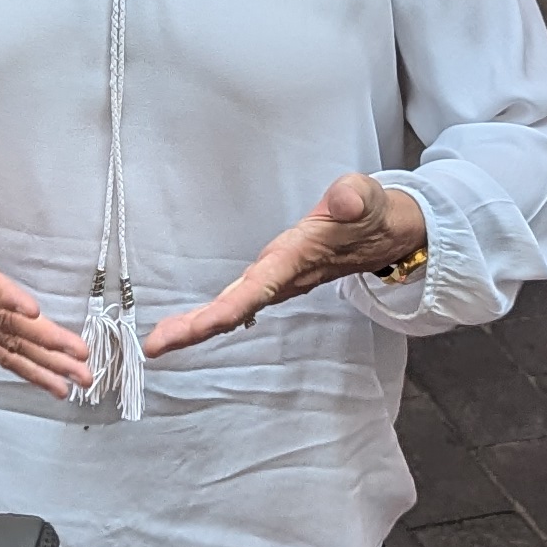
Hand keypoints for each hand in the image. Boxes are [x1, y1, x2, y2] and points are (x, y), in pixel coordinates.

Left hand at [141, 176, 427, 357]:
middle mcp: (284, 278)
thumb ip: (354, 199)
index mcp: (297, 260)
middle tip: (153, 347)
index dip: (221, 313)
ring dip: (197, 325)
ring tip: (158, 342)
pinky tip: (190, 325)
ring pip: (233, 309)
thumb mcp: (368, 199)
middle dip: (195, 330)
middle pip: (234, 310)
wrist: (392, 233)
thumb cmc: (374, 214)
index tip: (189, 330)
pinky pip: (238, 300)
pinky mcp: (277, 277)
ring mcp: (280, 281)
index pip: (255, 291)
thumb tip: (343, 200)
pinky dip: (211, 315)